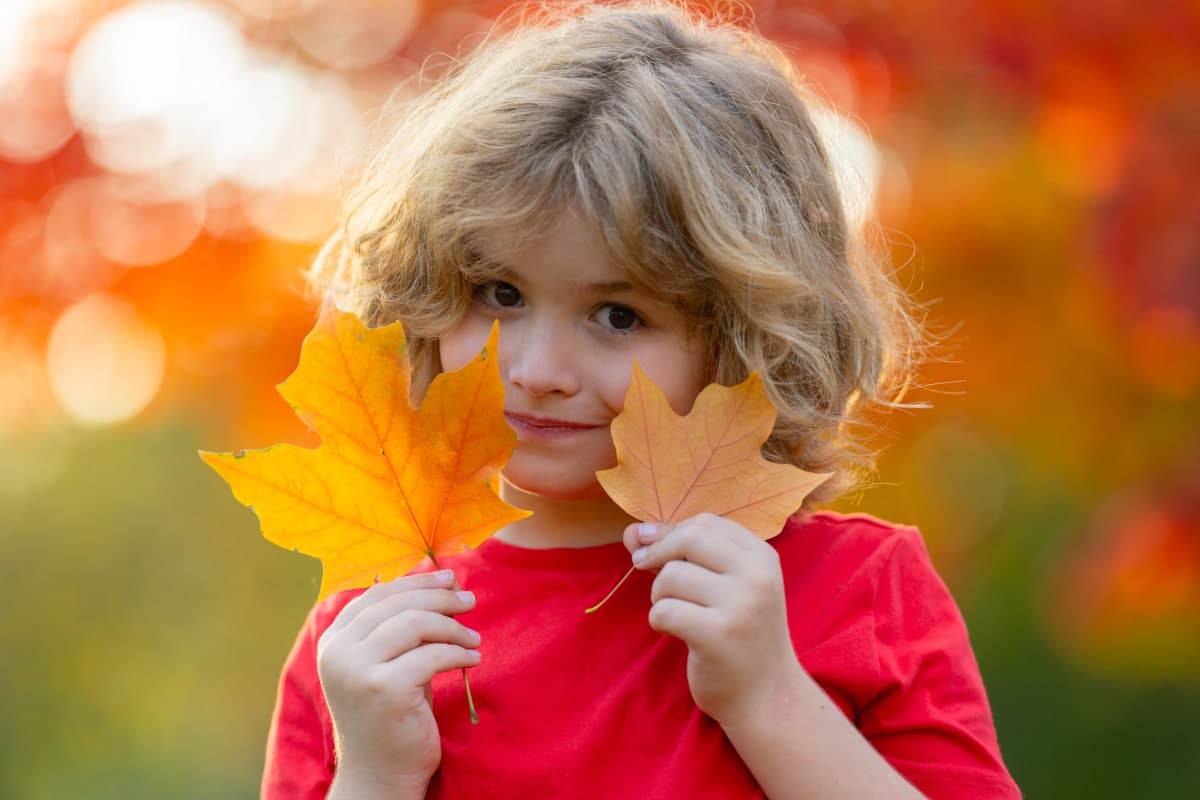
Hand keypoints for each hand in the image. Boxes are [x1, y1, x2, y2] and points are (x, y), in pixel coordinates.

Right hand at [316, 569, 480, 794]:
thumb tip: (440, 576)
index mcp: (333, 641)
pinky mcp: (384, 690)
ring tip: (473, 639)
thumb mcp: (389, 661)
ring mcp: (358, 671)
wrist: (380, 775)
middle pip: (398, 604)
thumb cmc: (390, 715)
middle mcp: (338, 652)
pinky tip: (473, 660)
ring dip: (453, 627)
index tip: (450, 579)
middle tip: (470, 600)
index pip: (377, 595)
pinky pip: (432, 656)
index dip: (416, 582)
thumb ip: (403, 623)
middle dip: (440, 597)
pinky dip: (458, 654)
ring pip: (416, 624)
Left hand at [623, 512, 800, 726]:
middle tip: (652, 578)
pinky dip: (658, 620)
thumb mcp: (726, 586)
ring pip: (671, 576)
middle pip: (688, 538)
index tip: (653, 551)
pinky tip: (674, 632)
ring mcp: (740, 606)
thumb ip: (682, 553)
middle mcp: (756, 576)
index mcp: (762, 557)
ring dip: (659, 595)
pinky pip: (664, 611)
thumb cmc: (741, 635)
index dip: (671, 533)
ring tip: (676, 613)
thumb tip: (632, 532)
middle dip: (659, 555)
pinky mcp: (718, 636)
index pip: (706, 522)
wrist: (768, 696)